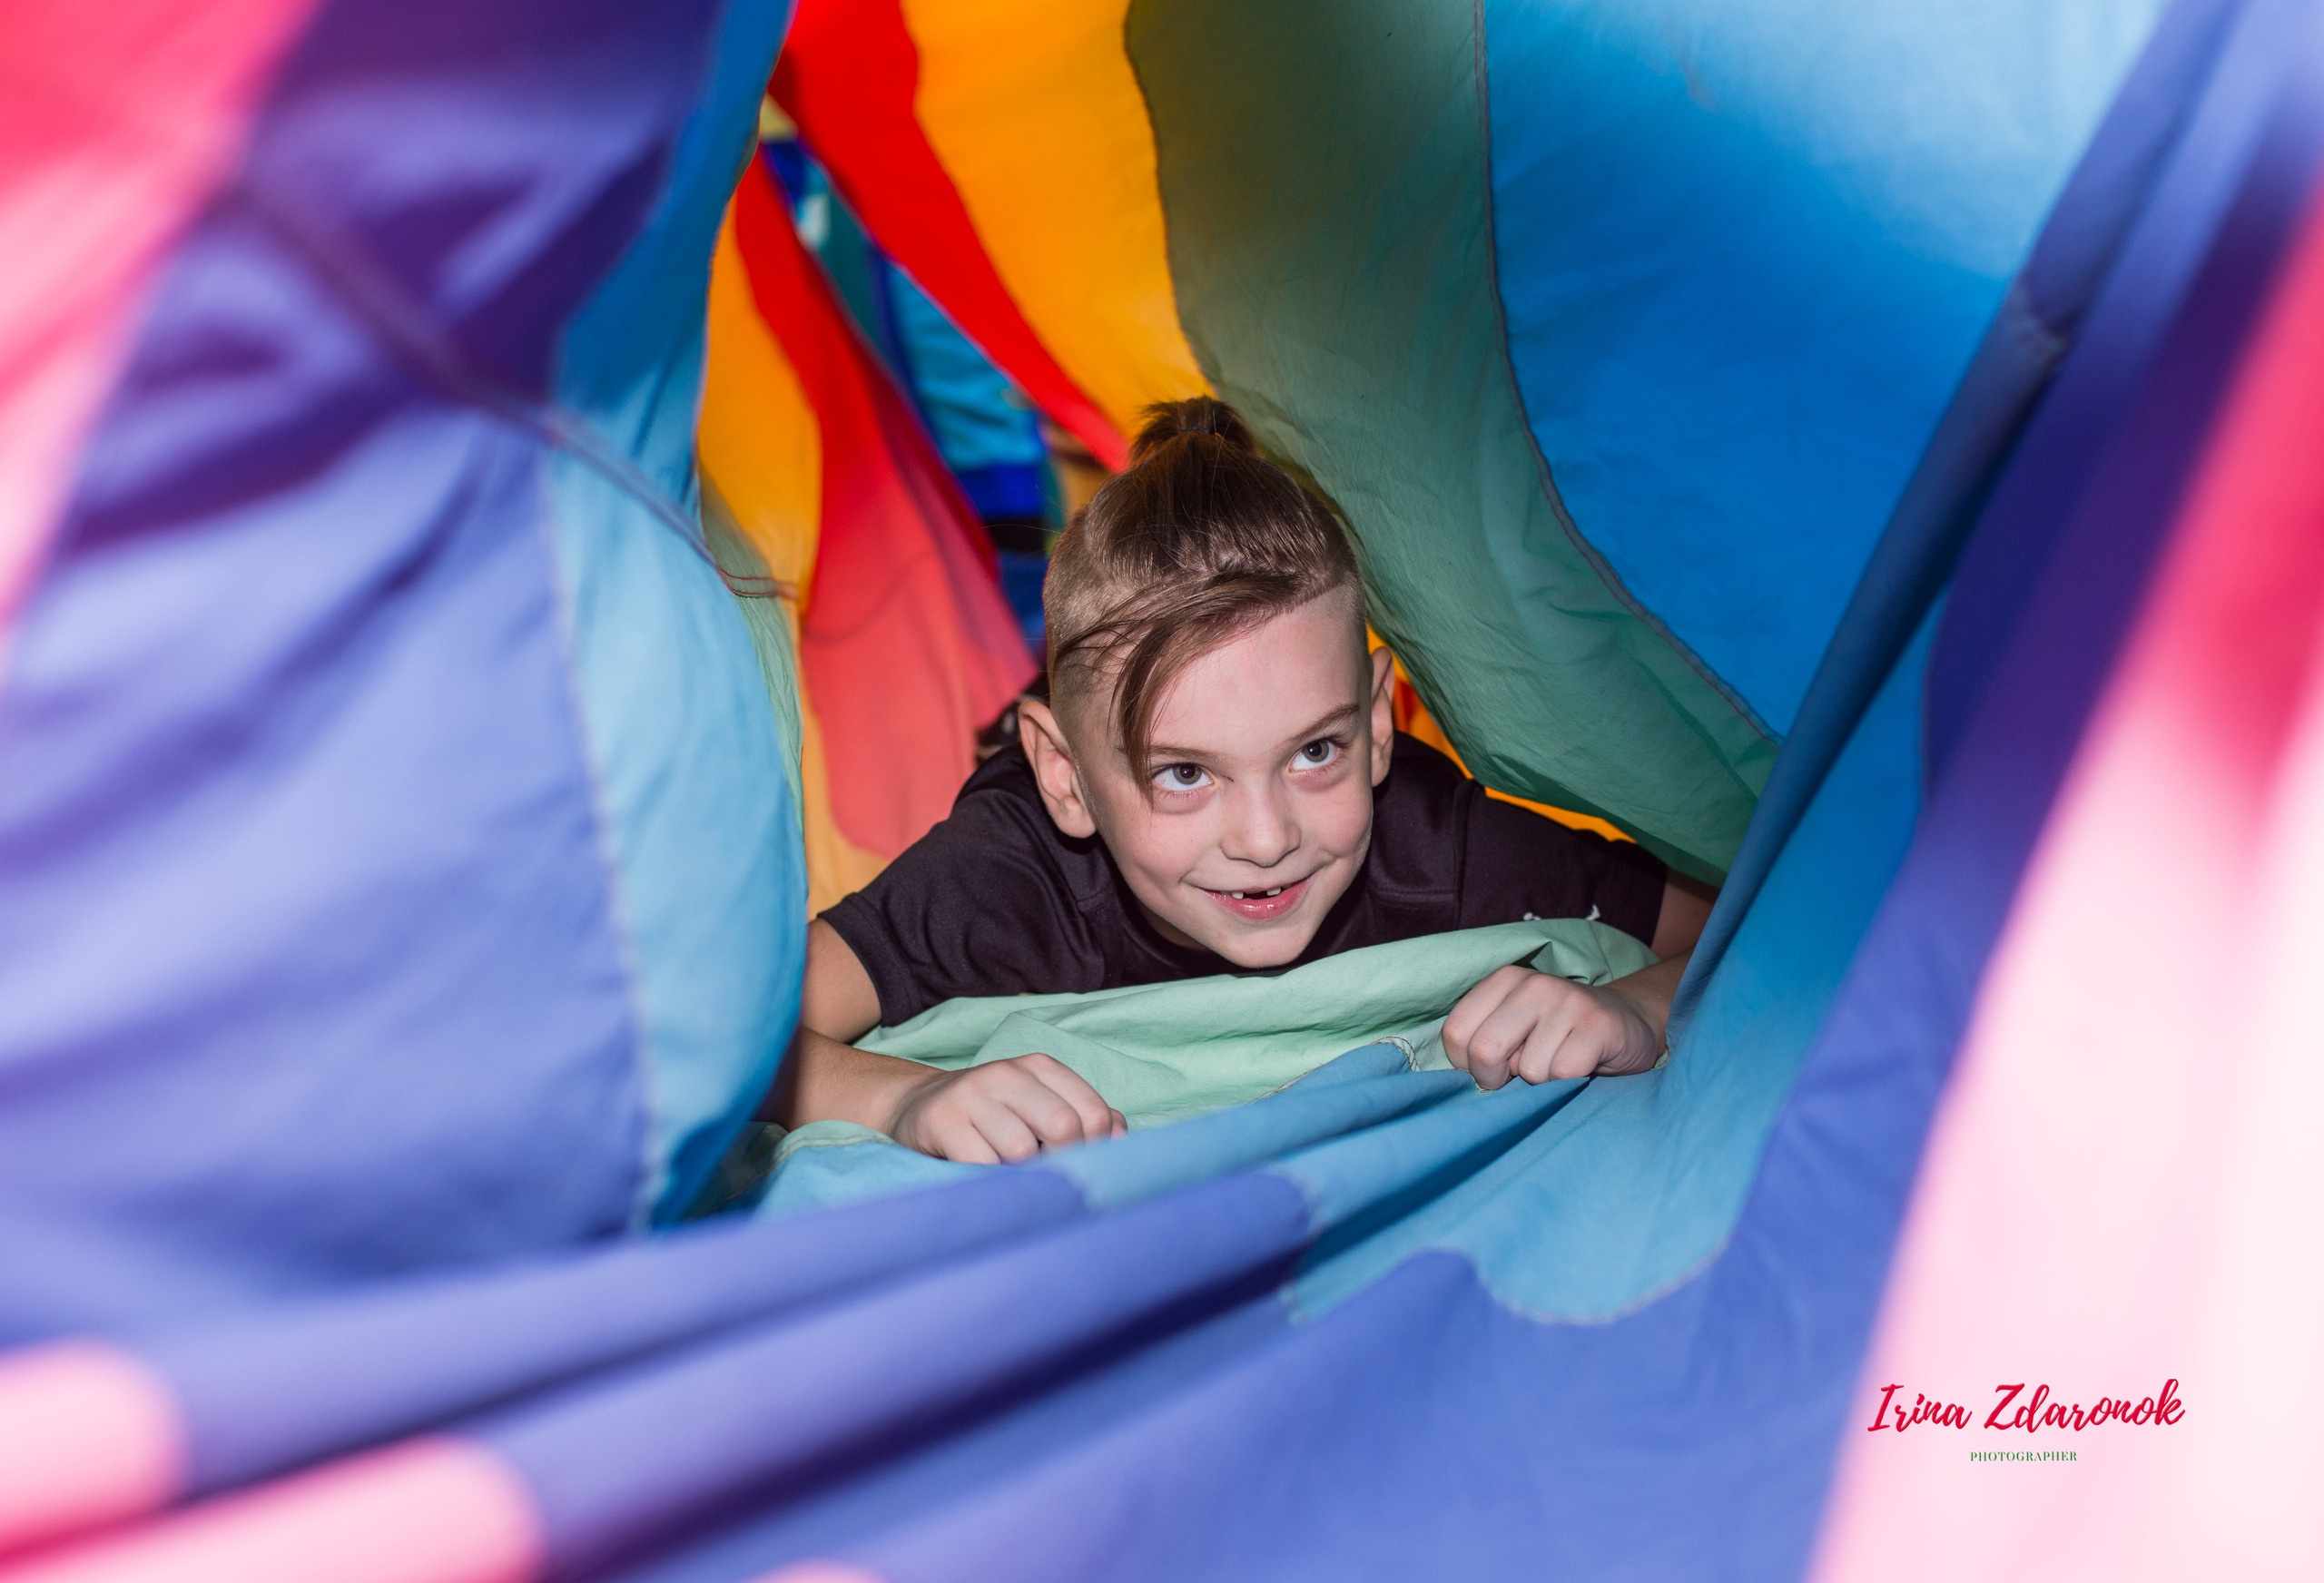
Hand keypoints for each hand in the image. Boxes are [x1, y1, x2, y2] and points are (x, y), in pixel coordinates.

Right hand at [886, 1052, 1126, 1162]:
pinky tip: (978, 1170)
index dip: (1094, 1150)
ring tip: (1005, 1167)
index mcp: (1040, 1067)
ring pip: (1022, 1150)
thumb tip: (1120, 1136)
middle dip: (1058, 1161)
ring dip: (1017, 1172)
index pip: (1092, 1113)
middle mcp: (1008, 1073)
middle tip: (1041, 1171)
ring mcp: (972, 1093)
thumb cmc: (994, 1117)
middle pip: (1063, 1128)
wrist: (918, 1109)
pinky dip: (987, 1178)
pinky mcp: (942, 1120)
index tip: (1077, 1164)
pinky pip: (982, 1164)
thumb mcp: (1041, 1107)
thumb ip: (1086, 1118)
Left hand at [1441, 966, 1663, 1088]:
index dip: (1467, 1065)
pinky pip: (1562, 1074)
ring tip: (1559, 1060)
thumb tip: (1465, 1075)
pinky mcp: (1597, 1025)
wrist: (1628, 1022)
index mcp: (1504, 980)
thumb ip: (1485, 1040)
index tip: (1492, 1068)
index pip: (1455, 1032)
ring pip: (1529, 1070)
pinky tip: (1582, 1064)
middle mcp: (1533, 985)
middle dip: (1496, 1078)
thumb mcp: (1515, 1027)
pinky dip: (1568, 1082)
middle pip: (1485, 1050)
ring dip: (1542, 1080)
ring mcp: (1567, 1002)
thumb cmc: (1560, 1034)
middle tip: (1519, 1075)